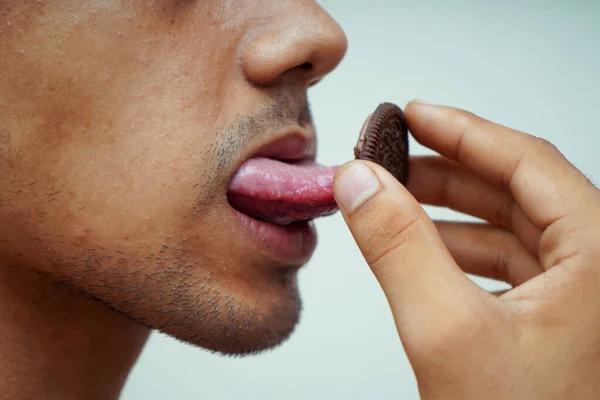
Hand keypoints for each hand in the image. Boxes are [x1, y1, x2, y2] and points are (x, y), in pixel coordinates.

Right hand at [332, 100, 599, 398]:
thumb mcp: (447, 332)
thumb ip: (398, 247)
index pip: (527, 162)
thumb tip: (359, 183)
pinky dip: (459, 248)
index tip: (414, 112)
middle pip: (518, 190)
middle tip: (392, 156)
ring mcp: (581, 296)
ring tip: (394, 199)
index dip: (463, 130)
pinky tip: (422, 248)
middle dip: (447, 170)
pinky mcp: (557, 321)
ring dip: (449, 209)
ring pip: (510, 227)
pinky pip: (507, 264)